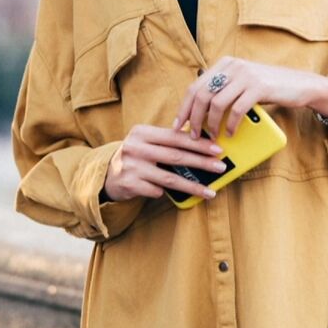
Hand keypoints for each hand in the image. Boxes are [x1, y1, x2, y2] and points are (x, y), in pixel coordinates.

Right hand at [103, 124, 227, 202]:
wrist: (106, 173)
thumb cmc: (136, 156)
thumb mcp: (147, 142)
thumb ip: (168, 140)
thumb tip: (203, 142)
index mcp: (142, 132)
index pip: (176, 137)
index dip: (198, 143)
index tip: (217, 149)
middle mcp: (135, 147)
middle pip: (175, 156)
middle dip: (201, 162)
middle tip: (221, 167)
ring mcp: (131, 166)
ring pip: (170, 178)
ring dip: (193, 186)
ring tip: (210, 192)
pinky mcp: (129, 184)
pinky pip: (157, 191)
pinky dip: (167, 192)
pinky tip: (176, 195)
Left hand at [172, 57, 327, 138]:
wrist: (300, 84)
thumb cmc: (269, 88)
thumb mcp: (242, 83)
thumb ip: (223, 90)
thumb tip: (197, 113)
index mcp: (224, 64)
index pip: (195, 86)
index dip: (184, 107)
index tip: (178, 124)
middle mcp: (232, 66)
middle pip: (202, 94)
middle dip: (194, 118)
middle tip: (193, 135)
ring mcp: (246, 76)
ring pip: (216, 103)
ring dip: (211, 124)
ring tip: (211, 137)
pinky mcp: (258, 87)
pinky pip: (236, 110)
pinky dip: (231, 125)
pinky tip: (230, 133)